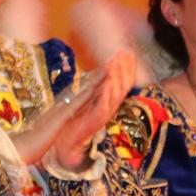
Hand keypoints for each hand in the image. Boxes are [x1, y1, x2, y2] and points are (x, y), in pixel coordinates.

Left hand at [48, 50, 136, 170]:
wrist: (67, 143)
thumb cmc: (77, 122)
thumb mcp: (88, 101)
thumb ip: (97, 88)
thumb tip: (103, 72)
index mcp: (108, 101)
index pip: (121, 81)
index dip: (125, 66)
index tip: (128, 51)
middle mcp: (109, 107)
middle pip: (122, 85)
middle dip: (124, 68)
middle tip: (126, 52)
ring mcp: (103, 115)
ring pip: (115, 95)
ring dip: (117, 77)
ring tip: (117, 63)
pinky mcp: (95, 122)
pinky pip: (104, 107)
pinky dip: (107, 95)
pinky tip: (108, 84)